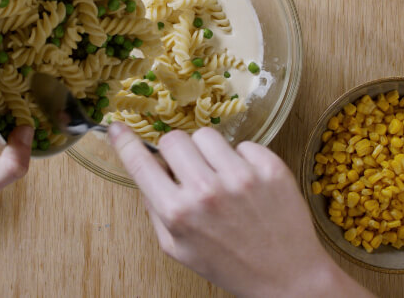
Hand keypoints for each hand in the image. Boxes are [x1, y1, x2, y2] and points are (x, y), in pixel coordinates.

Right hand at [108, 123, 373, 297]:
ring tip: (220, 175)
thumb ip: (156, 211)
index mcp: (178, 213)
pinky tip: (248, 182)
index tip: (117, 127)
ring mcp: (240, 176)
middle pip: (174, 139)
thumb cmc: (229, 265)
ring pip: (207, 135)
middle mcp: (206, 191)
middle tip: (189, 168)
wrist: (287, 277)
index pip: (141, 164)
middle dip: (177, 152)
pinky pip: (243, 144)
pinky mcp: (270, 167)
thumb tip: (146, 173)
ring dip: (208, 152)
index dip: (125, 142)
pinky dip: (241, 159)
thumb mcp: (179, 249)